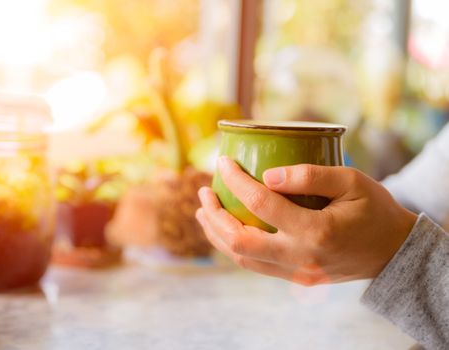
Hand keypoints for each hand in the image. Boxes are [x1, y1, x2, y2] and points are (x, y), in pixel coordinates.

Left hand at [196, 156, 417, 284]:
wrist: (393, 252)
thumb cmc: (375, 211)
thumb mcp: (353, 182)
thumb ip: (311, 175)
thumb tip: (267, 175)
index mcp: (317, 232)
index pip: (262, 204)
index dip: (236, 181)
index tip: (222, 162)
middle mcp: (301, 257)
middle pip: (239, 242)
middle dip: (214, 215)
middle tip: (204, 192)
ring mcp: (297, 272)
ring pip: (242, 258)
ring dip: (217, 234)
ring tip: (204, 211)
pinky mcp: (296, 277)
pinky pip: (255, 265)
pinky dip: (234, 246)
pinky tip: (226, 228)